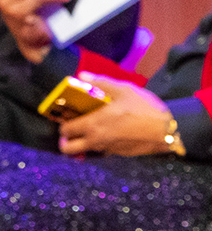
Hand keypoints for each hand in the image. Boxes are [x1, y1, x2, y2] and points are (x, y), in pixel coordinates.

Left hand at [60, 78, 175, 156]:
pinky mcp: (118, 153)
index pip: (65, 130)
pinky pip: (101, 150)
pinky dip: (99, 143)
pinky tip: (109, 131)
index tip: (66, 116)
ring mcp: (107, 149)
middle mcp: (96, 140)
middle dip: (65, 139)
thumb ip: (100, 83)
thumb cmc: (145, 108)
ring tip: (90, 128)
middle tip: (72, 128)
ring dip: (81, 142)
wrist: (168, 130)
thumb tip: (81, 76)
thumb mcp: (123, 90)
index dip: (62, 123)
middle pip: (67, 148)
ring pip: (84, 150)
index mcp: (93, 124)